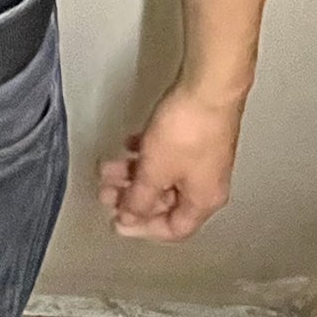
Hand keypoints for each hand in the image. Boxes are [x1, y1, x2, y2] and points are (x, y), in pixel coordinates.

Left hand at [97, 80, 246, 244]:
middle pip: (166, 202)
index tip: (117, 220)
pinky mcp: (197, 137)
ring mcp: (203, 159)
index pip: (174, 229)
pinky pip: (168, 154)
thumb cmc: (188, 130)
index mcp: (203, 201)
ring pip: (163, 176)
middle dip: (133, 197)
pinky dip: (147, 154)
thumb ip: (138, 199)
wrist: (209, 87)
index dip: (142, 228)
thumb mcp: (154, 172)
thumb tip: (129, 216)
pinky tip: (129, 145)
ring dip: (134, 174)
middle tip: (107, 190)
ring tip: (109, 167)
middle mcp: (207, 184)